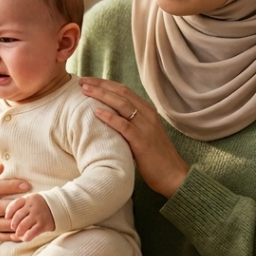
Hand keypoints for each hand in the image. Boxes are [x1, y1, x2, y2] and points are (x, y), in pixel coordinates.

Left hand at [5, 194, 54, 241]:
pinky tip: (26, 238)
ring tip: (18, 234)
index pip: (14, 204)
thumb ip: (21, 206)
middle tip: (13, 228)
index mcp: (28, 199)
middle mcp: (32, 206)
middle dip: (13, 224)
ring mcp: (38, 215)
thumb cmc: (42, 205)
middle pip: (17, 216)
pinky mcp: (44, 224)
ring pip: (22, 226)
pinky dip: (26, 237)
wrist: (61, 207)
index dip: (9, 212)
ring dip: (18, 232)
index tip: (7, 218)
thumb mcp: (32, 200)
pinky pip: (32, 233)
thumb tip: (7, 218)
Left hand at [80, 77, 189, 197]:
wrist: (173, 175)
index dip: (105, 83)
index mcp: (147, 111)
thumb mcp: (142, 134)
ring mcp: (146, 127)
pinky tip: (96, 111)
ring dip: (102, 95)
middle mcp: (148, 114)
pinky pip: (124, 125)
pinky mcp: (142, 141)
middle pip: (122, 93)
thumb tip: (106, 117)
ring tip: (85, 91)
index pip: (124, 90)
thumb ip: (129, 123)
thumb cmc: (154, 157)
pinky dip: (110, 116)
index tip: (88, 80)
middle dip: (100, 85)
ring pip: (122, 104)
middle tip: (82, 81)